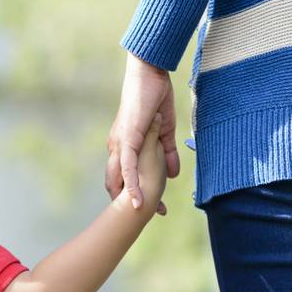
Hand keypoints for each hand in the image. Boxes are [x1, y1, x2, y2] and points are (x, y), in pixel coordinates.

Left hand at [106, 53, 179, 212]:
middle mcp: (117, 148)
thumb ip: (168, 153)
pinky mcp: (128, 139)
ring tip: (141, 218)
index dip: (135, 195)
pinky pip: (128, 167)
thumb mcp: (165, 131)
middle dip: (130, 203)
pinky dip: (132, 185)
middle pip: (118, 183)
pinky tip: (137, 201)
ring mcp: (120, 144)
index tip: (150, 211)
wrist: (149, 74)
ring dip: (130, 200)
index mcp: (124, 146)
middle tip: (148, 218)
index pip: (126, 177)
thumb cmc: (154, 97)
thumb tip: (174, 174)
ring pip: (121, 179)